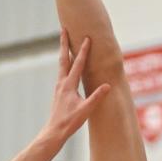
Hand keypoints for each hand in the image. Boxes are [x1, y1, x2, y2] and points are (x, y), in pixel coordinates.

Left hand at [43, 30, 109, 144]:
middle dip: (64, 44)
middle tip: (63, 29)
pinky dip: (65, 63)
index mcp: (68, 86)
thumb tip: (107, 85)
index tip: (87, 38)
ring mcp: (59, 87)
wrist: (54, 131)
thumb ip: (96, 97)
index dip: (83, 51)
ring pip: (61, 65)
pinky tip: (67, 64)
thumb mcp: (85, 110)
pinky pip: (62, 72)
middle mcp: (61, 83)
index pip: (77, 64)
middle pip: (63, 59)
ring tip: (65, 42)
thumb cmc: (69, 122)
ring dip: (64, 52)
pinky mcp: (59, 91)